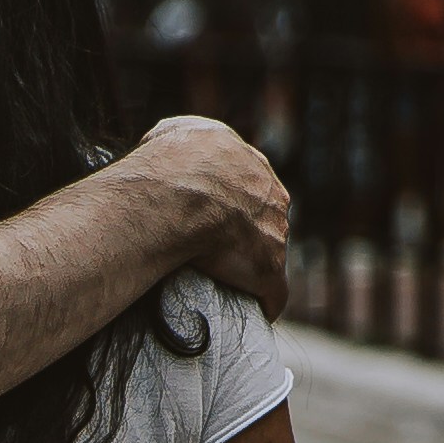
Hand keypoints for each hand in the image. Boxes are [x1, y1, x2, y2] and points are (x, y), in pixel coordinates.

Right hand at [132, 109, 290, 313]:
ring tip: (224, 281)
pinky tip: (254, 312)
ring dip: (253, 267)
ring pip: (270, 253)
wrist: (178, 194)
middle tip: (212, 249)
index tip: (209, 215)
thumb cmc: (169, 163)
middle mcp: (271, 194)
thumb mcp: (175, 130)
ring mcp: (274, 233)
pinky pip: (273, 292)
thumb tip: (171, 144)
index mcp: (250, 163)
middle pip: (265, 217)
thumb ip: (183, 135)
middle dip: (247, 232)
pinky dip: (265, 302)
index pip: (248, 184)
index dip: (230, 200)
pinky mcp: (269, 271)